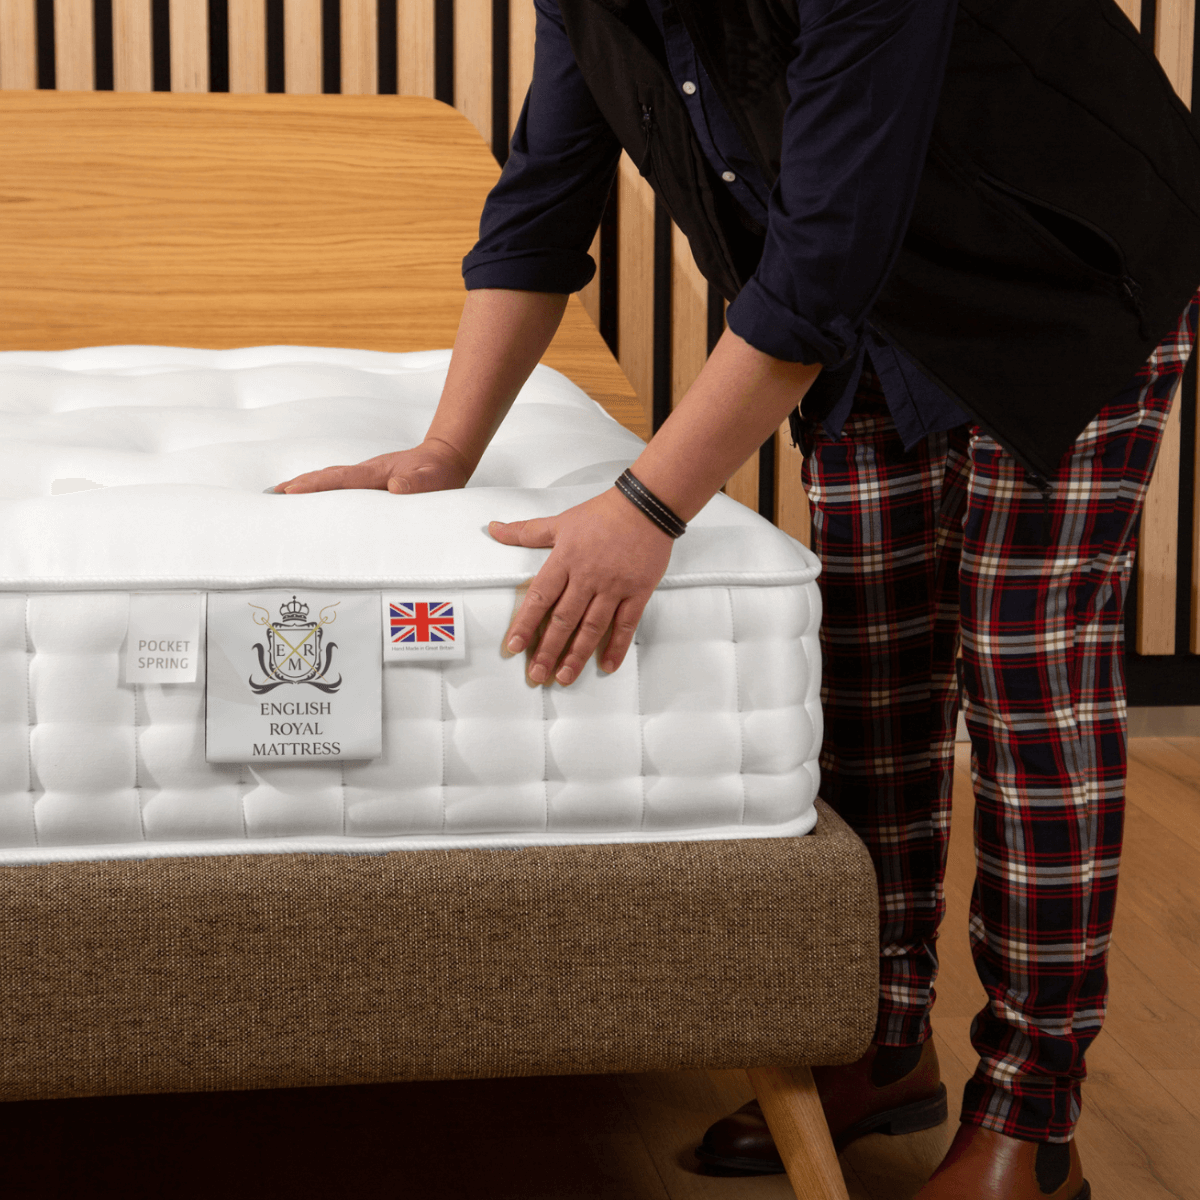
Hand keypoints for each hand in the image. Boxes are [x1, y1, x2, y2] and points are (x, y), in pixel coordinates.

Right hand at [272, 438, 470, 493]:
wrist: (445, 457)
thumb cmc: (440, 474)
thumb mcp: (434, 481)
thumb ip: (417, 485)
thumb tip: (396, 488)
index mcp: (377, 473)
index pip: (341, 480)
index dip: (316, 486)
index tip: (291, 491)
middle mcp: (366, 472)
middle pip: (327, 477)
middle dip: (300, 485)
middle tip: (273, 495)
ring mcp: (366, 475)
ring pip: (330, 479)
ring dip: (306, 486)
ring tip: (280, 495)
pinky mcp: (368, 481)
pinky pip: (339, 485)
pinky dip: (321, 489)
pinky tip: (311, 498)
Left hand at [490, 488, 672, 684]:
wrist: (647, 505)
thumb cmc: (605, 513)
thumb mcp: (561, 521)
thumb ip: (526, 532)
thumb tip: (495, 529)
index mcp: (565, 560)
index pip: (540, 598)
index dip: (525, 624)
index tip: (514, 645)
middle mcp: (587, 577)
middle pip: (564, 620)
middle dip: (548, 650)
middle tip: (537, 674)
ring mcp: (613, 587)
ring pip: (592, 628)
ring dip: (577, 655)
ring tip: (564, 677)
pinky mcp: (637, 592)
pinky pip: (625, 624)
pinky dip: (616, 647)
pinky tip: (607, 665)